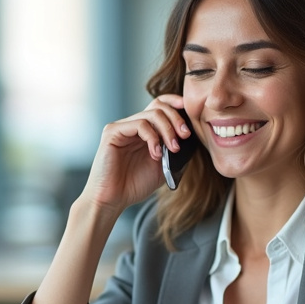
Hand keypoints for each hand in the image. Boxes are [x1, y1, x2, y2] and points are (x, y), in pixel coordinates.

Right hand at [79, 95, 193, 215]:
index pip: (159, 105)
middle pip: (158, 106)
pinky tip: (156, 154)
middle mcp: (132, 125)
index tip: (189, 112)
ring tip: (173, 149)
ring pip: (151, 114)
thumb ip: (175, 151)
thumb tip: (192, 138)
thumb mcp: (164, 167)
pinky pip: (139, 124)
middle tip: (185, 136)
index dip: (175, 104)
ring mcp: (122, 127)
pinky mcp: (113, 132)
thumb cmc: (134, 185)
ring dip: (168, 130)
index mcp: (143, 131)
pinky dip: (153, 138)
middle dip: (176, 119)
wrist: (113, 200)